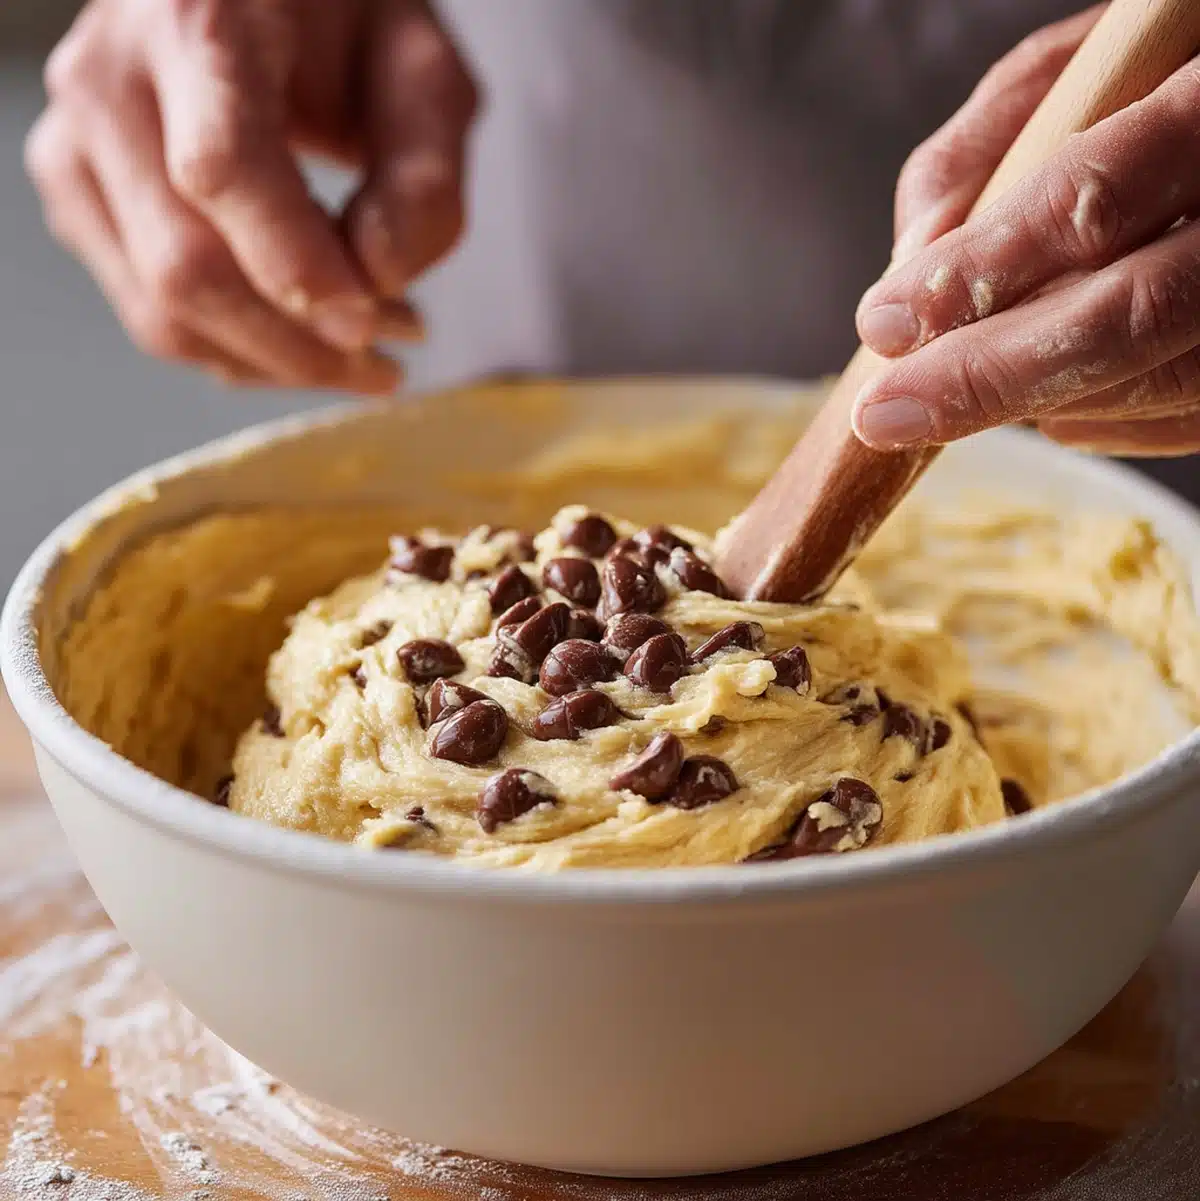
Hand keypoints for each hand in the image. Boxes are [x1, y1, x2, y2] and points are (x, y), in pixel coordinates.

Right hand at [25, 0, 478, 394]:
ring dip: (275, 360)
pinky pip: (153, 316)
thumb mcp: (423, 72)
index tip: (371, 323)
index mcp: (198, 21)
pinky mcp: (80, 196)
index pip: (224, 170)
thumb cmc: (343, 21)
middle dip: (300, 343)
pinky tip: (303, 340)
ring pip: (163, 311)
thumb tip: (379, 280)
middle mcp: (111, 77)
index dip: (297, 267)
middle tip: (389, 358)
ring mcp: (79, 141)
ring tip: (361, 352)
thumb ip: (422, 177)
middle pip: (186, 264)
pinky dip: (239, 352)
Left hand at [852, 6, 1199, 456]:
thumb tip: (912, 261)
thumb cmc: (1164, 70)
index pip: (1092, 205)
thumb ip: (991, 144)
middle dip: (988, 377)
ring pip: (1156, 382)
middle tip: (886, 414)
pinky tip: (1042, 397)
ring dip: (1033, 401)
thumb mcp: (1082, 63)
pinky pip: (1180, 419)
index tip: (886, 321)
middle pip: (1130, 316)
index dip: (978, 276)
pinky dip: (1091, 421)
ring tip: (955, 389)